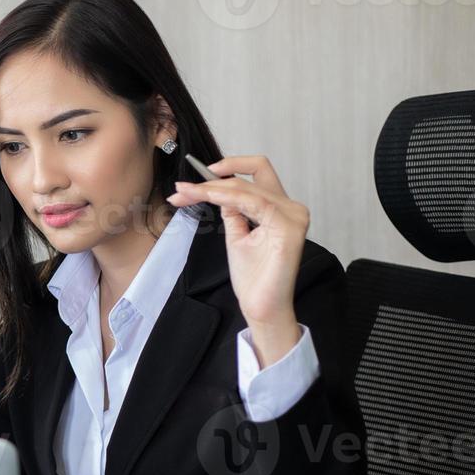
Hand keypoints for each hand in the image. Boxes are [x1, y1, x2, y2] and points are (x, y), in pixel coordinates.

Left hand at [166, 154, 307, 327]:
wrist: (261, 305)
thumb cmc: (254, 276)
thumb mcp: (237, 234)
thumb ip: (233, 210)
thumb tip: (218, 189)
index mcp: (281, 208)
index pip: (256, 175)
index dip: (227, 169)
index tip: (195, 180)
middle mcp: (291, 208)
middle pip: (248, 178)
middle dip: (210, 181)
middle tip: (182, 188)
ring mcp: (293, 216)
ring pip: (246, 187)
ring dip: (211, 188)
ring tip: (186, 193)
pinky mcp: (288, 228)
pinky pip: (253, 202)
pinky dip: (227, 196)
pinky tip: (208, 197)